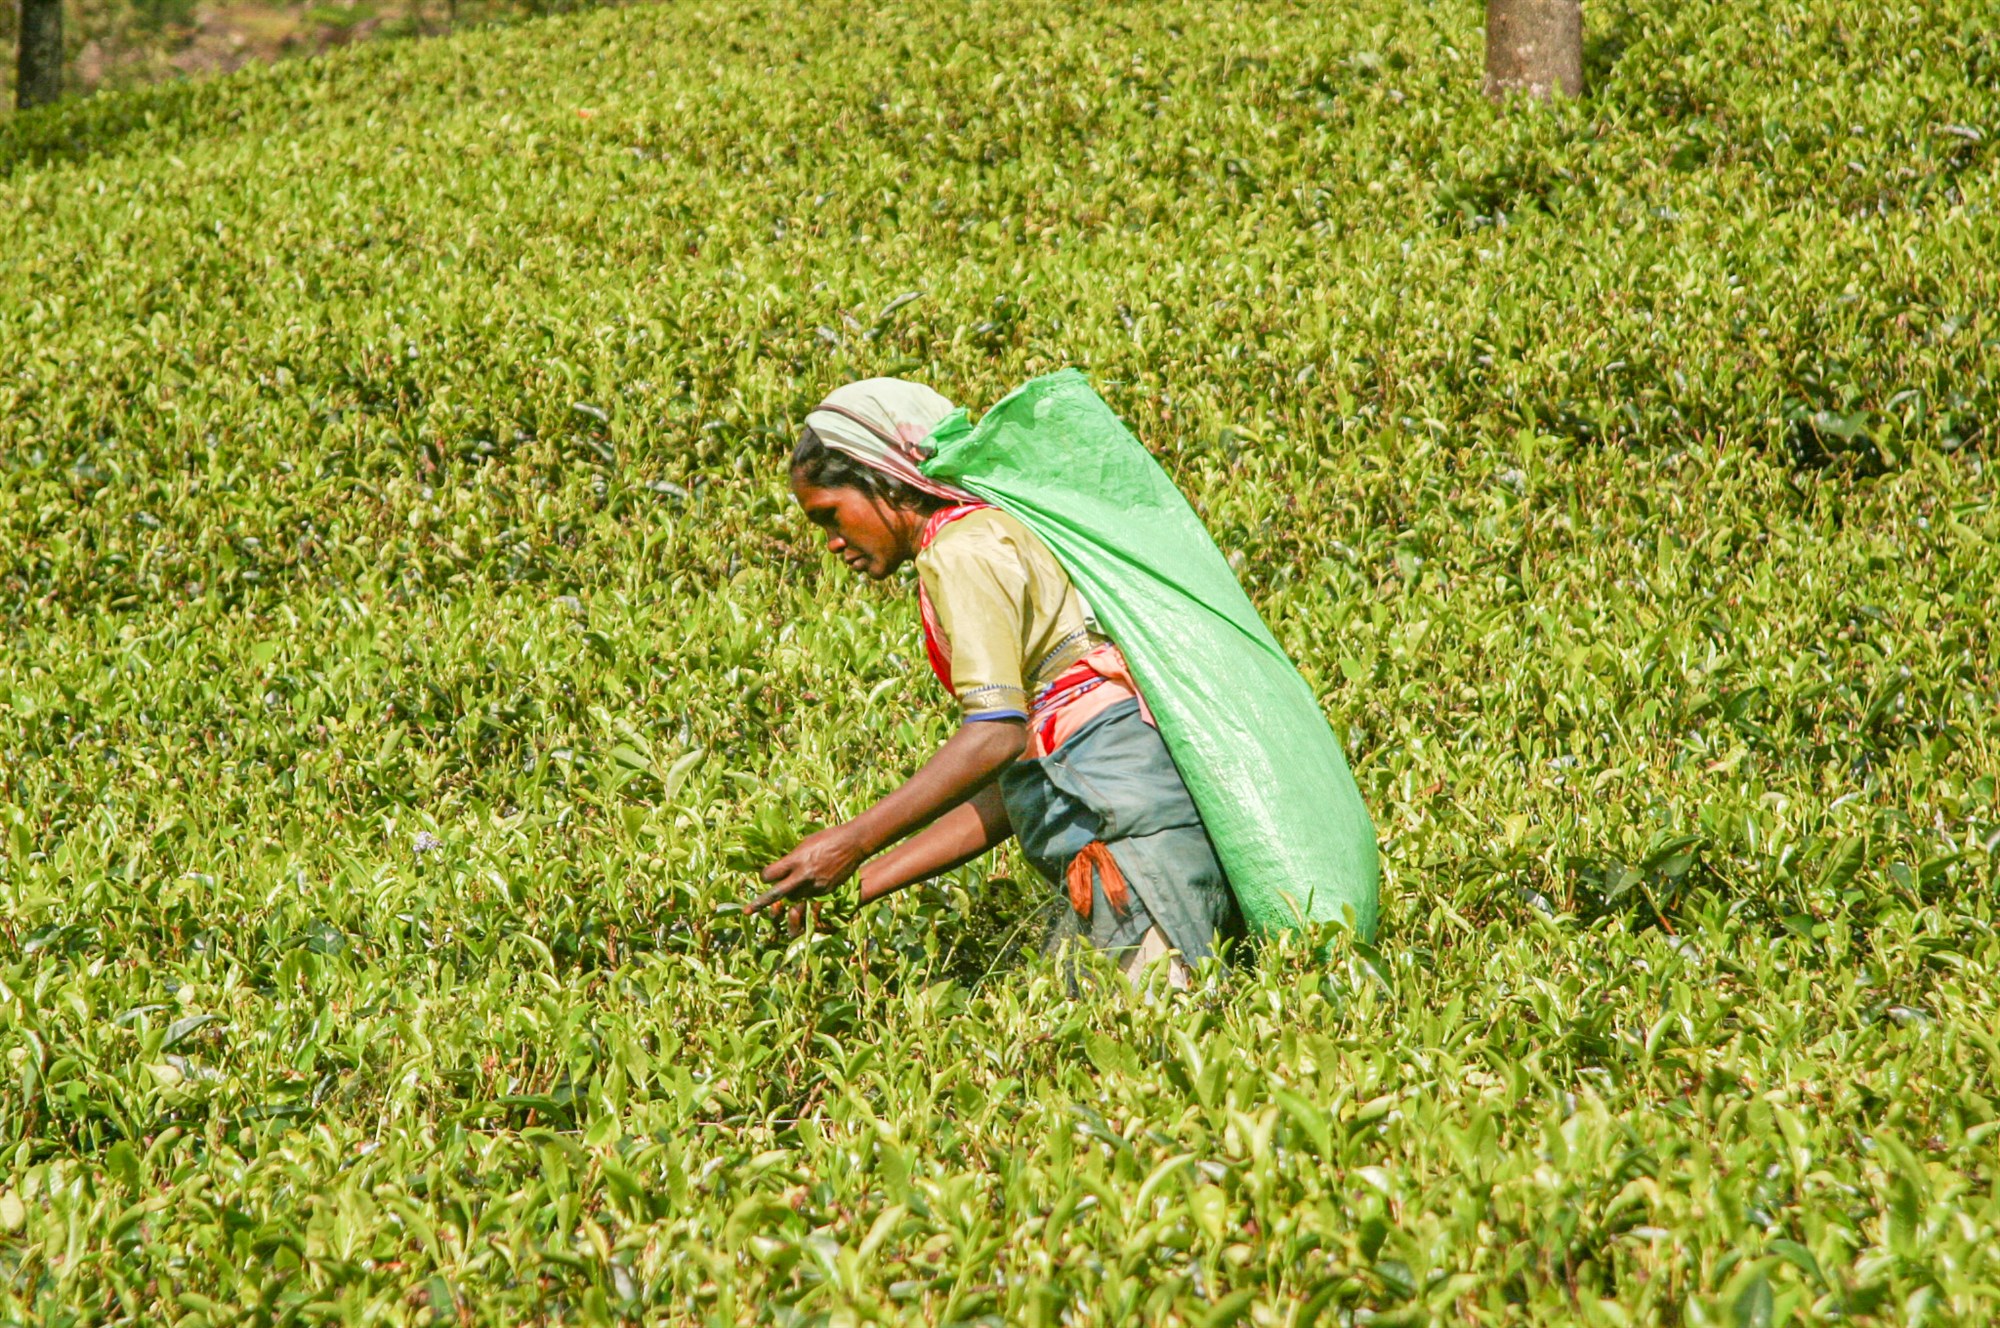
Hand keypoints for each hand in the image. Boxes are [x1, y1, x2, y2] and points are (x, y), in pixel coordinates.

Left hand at [748, 823, 868, 917]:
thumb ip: (792, 858)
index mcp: (796, 860)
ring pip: (794, 897)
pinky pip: (810, 896)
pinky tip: (815, 880)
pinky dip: (808, 891)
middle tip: (746, 911)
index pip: (770, 874)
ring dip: (791, 893)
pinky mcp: (826, 891)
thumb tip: (780, 868)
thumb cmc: (827, 837)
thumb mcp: (805, 844)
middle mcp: (804, 875)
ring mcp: (816, 885)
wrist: (853, 843)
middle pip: (777, 893)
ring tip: (798, 882)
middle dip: (760, 902)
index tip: (766, 875)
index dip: (766, 876)